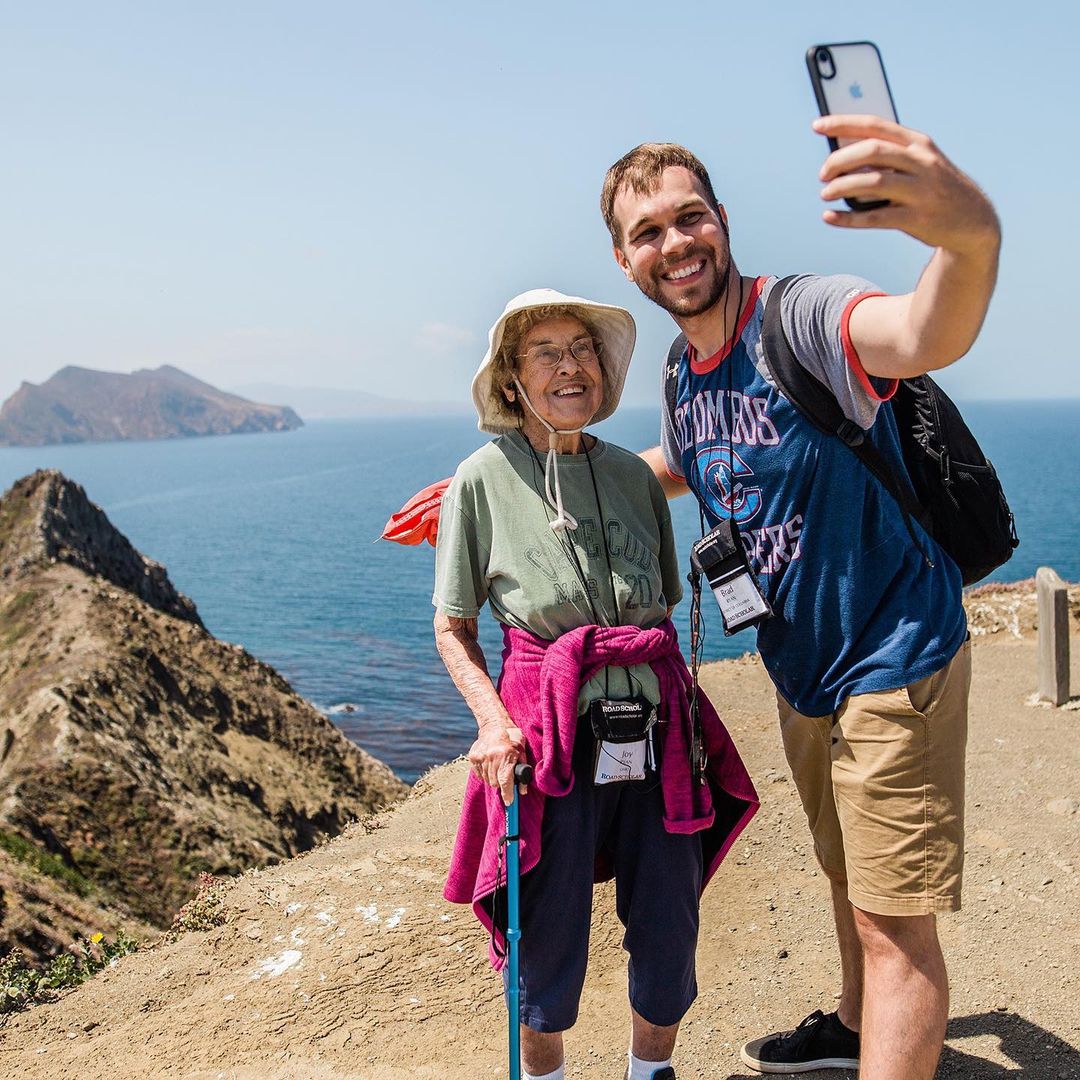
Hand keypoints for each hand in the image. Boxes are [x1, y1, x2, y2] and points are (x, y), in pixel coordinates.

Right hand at [467, 723, 524, 805]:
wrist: (495, 724)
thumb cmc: (512, 738)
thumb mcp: (522, 752)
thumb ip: (523, 772)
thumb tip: (522, 791)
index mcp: (506, 754)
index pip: (505, 781)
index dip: (507, 794)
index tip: (509, 802)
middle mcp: (491, 756)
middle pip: (495, 783)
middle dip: (501, 784)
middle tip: (505, 776)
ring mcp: (480, 756)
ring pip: (487, 780)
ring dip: (493, 778)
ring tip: (498, 767)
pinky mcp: (473, 757)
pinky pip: (479, 774)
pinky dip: (485, 773)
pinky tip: (490, 764)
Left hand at [813, 115, 999, 253]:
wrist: (973, 219)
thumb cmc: (934, 188)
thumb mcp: (919, 163)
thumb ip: (888, 157)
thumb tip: (842, 158)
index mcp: (918, 143)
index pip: (875, 125)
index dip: (843, 123)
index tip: (817, 125)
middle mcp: (921, 162)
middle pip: (872, 151)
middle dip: (840, 160)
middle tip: (823, 174)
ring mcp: (920, 190)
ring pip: (872, 182)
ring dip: (842, 187)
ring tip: (825, 194)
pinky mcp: (916, 219)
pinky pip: (874, 218)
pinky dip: (848, 218)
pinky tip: (830, 217)